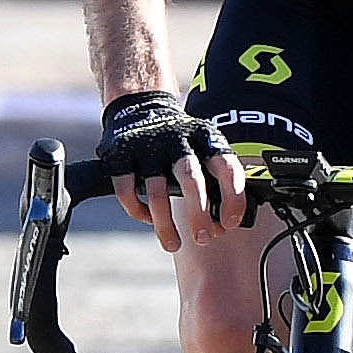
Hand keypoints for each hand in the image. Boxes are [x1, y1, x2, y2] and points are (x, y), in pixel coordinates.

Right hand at [101, 91, 245, 253]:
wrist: (140, 107)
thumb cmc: (180, 142)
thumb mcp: (204, 148)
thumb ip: (214, 183)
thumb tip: (219, 228)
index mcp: (205, 137)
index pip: (227, 167)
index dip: (233, 198)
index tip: (230, 223)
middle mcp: (177, 139)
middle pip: (190, 179)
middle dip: (199, 214)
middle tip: (203, 238)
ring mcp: (147, 146)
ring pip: (156, 193)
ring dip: (165, 225)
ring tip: (173, 244)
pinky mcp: (120, 155)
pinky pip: (127, 192)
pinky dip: (139, 212)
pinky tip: (149, 220)